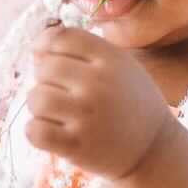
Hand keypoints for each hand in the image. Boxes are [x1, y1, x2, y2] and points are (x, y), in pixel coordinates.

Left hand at [26, 23, 173, 180]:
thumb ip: (84, 50)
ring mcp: (86, 116)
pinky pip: (34, 130)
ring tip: (57, 113)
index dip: (48, 47)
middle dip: (46, 79)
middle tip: (62, 93)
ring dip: (39, 106)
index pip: (61, 37)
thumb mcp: (120, 66)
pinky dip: (35, 130)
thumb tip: (37, 47)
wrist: (153, 150)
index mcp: (111, 59)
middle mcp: (98, 84)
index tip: (52, 60)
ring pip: (36, 98)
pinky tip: (51, 131)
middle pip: (45, 67)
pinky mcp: (76, 146)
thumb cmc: (129, 103)